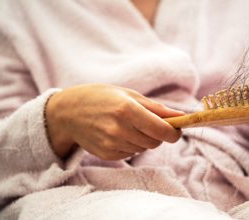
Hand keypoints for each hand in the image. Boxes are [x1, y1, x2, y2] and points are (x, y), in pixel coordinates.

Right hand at [46, 84, 183, 159]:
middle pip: (156, 141)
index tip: (176, 130)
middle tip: (148, 122)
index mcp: (127, 110)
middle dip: (158, 134)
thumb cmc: (100, 97)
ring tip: (129, 125)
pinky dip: (131, 145)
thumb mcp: (128, 95)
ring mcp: (112, 144)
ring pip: (144, 148)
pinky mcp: (107, 154)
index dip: (174, 132)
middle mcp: (120, 129)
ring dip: (144, 139)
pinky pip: (131, 153)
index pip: (162, 131)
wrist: (67, 112)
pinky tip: (118, 133)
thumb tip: (181, 116)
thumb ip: (156, 108)